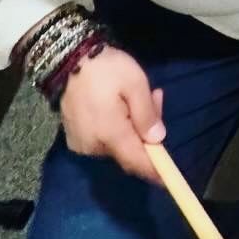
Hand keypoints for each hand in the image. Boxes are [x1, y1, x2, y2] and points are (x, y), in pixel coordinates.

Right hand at [60, 46, 165, 182]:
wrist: (68, 58)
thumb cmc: (106, 69)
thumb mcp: (135, 84)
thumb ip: (147, 114)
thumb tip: (158, 139)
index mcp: (109, 134)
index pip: (136, 161)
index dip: (154, 171)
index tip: (169, 180)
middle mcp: (93, 145)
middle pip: (129, 150)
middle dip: (147, 131)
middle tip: (156, 98)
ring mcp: (81, 142)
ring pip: (118, 143)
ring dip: (134, 125)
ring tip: (139, 95)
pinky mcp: (75, 136)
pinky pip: (104, 138)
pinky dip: (118, 126)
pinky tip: (122, 104)